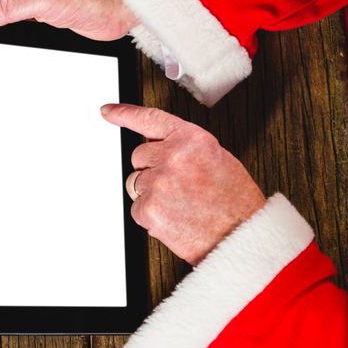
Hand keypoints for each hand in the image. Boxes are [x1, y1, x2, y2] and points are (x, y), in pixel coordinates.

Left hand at [99, 102, 265, 264]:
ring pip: (136, 183)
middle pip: (139, 156)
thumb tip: (161, 147)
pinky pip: (136, 208)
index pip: (149, 118)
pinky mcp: (148, 209)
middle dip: (151, 169)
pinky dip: (150, 215)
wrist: (239, 237)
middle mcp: (172, 157)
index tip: (107, 110)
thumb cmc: (235, 202)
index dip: (123, 113)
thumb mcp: (218, 159)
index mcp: (192, 139)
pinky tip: (173, 218)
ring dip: (151, 193)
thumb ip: (186, 148)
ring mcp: (158, 183)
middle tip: (176, 185)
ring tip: (180, 204)